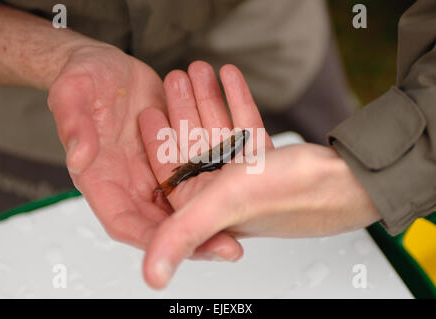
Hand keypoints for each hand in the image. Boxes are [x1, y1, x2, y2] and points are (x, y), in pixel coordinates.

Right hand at [47, 45, 241, 260]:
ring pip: (189, 196)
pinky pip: (200, 165)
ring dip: (216, 207)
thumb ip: (75, 126)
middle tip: (229, 249)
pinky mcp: (178, 150)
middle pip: (164, 221)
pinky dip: (220, 169)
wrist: (105, 64)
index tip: (181, 248)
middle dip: (196, 237)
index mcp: (103, 180)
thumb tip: (79, 158)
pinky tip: (242, 173)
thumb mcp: (72, 95)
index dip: (151, 241)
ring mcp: (159, 168)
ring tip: (245, 212)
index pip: (125, 223)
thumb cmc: (82, 80)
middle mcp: (134, 181)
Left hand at [140, 62, 380, 288]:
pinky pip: (244, 124)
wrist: (350, 181)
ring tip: (201, 70)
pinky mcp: (266, 160)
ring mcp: (245, 176)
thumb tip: (152, 278)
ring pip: (219, 131)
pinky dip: (235, 100)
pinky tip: (229, 77)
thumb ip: (184, 235)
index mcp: (209, 210)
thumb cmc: (293, 195)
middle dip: (185, 109)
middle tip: (176, 77)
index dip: (158, 139)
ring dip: (209, 99)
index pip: (173, 171)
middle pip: (195, 145)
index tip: (149, 109)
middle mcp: (224, 195)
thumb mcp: (227, 206)